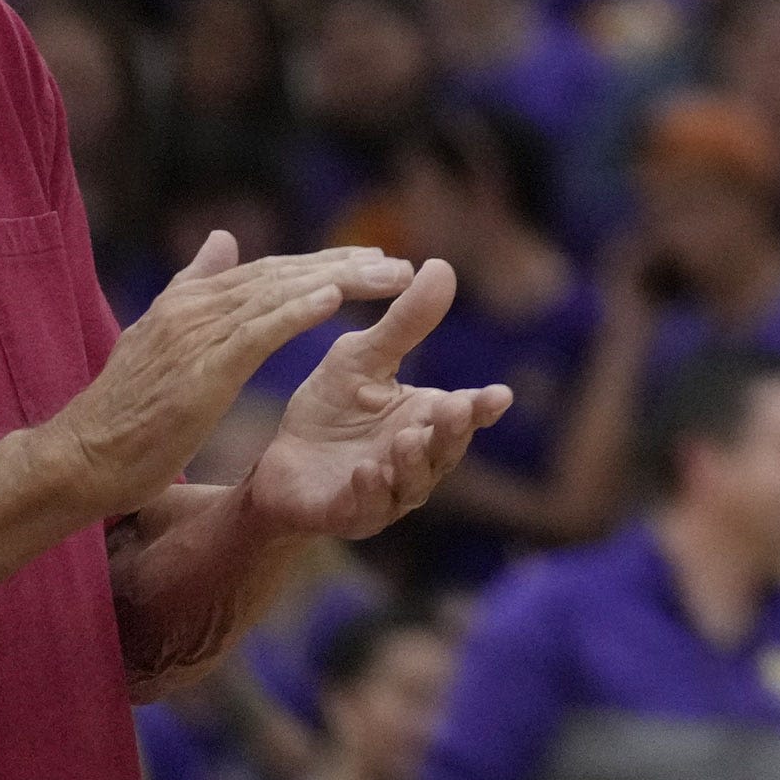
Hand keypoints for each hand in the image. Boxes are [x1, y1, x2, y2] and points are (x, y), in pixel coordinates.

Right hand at [45, 233, 416, 517]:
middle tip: (399, 266)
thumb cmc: (124, 409)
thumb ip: (195, 287)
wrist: (79, 460)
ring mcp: (194, 336)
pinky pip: (256, 333)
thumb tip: (222, 239)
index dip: (324, 264)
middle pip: (283, 276)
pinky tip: (334, 301)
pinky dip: (295, 312)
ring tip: (387, 276)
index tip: (374, 261)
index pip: (270, 272)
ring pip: (278, 296)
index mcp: (190, 302)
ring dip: (337, 281)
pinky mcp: (199, 370)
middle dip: (345, 267)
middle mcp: (194, 308)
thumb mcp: (160, 338)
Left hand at [242, 259, 513, 539]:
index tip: (499, 394)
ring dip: (413, 462)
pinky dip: (370, 491)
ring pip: (414, 482)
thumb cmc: (332, 408)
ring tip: (406, 439)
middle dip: (452, 432)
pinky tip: (365, 470)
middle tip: (454, 409)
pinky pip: (368, 508)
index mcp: (427, 419)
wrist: (280, 463)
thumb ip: (405, 322)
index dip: (482, 407)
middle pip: (446, 449)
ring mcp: (389, 492)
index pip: (465, 413)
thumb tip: (441, 264)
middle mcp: (419, 460)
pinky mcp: (352, 515)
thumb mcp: (364, 357)